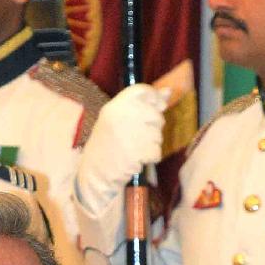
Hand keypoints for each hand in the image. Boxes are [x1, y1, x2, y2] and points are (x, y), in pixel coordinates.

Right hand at [75, 84, 167, 211]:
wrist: (95, 173)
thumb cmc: (107, 146)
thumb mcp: (117, 120)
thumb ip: (142, 105)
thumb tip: (168, 92)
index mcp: (114, 106)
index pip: (141, 91)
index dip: (155, 97)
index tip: (160, 105)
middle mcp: (121, 116)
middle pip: (154, 113)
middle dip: (155, 125)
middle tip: (142, 135)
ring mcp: (129, 134)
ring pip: (158, 134)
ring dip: (153, 143)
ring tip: (137, 148)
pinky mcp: (137, 152)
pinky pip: (156, 151)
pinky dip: (152, 157)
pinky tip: (140, 158)